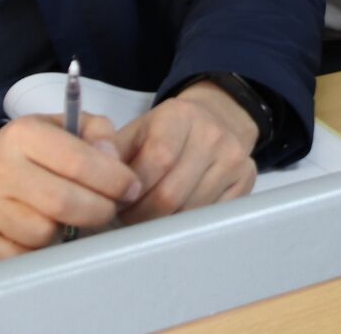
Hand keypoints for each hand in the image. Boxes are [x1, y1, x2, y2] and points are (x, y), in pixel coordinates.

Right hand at [0, 114, 137, 262]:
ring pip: (43, 233)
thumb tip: (114, 160)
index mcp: (23, 134)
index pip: (78, 161)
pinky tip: (44, 234)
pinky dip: (41, 250)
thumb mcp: (65, 126)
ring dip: (66, 231)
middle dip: (99, 209)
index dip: (114, 179)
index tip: (131, 189)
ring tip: (68, 218)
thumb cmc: (33, 152)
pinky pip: (22, 256)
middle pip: (62, 203)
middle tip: (110, 209)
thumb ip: (98, 133)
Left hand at [111, 81, 256, 224]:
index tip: (116, 203)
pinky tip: (174, 218)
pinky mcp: (247, 179)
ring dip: (162, 225)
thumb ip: (112, 153)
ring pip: (190, 211)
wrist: (216, 119)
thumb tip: (93, 182)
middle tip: (127, 221)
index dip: (133, 191)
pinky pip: (211, 217)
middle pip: (171, 193)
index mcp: (179, 116)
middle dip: (142, 216)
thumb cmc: (165, 133)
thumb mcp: (137, 132)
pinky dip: (187, 225)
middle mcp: (212, 133)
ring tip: (148, 220)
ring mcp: (233, 157)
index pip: (157, 159)